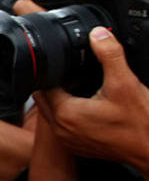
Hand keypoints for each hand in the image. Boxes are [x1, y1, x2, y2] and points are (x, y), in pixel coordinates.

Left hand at [33, 27, 148, 174]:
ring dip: (61, 99)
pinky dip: (70, 114)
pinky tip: (90, 105)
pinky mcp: (78, 146)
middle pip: (43, 99)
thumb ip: (109, 54)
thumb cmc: (141, 124)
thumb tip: (99, 33)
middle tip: (75, 74)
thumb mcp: (125, 83)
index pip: (42, 86)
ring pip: (52, 113)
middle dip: (54, 84)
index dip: (52, 72)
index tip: (67, 64)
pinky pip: (64, 125)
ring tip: (82, 87)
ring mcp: (68, 140)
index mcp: (66, 113)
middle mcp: (62, 130)